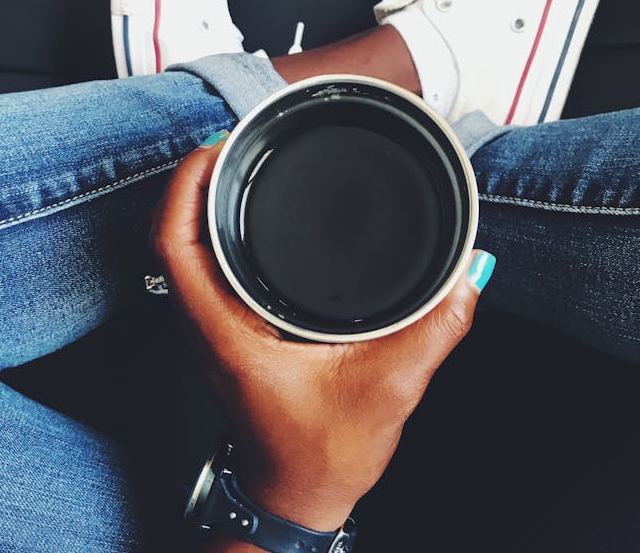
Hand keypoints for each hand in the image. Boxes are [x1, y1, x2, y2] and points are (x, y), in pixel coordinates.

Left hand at [151, 135, 493, 532]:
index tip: (217, 149)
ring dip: (200, 203)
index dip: (186, 187)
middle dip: (194, 181)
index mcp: (227, 335)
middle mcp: (208, 326)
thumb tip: (467, 272)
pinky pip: (202, 267)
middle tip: (234, 143)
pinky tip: (246, 214)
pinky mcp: (227, 330)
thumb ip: (433, 329)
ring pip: (183, 251)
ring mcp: (213, 328)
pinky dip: (214, 229)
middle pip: (172, 236)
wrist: (296, 495)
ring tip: (236, 165)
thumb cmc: (323, 455)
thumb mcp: (389, 389)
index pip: (175, 246)